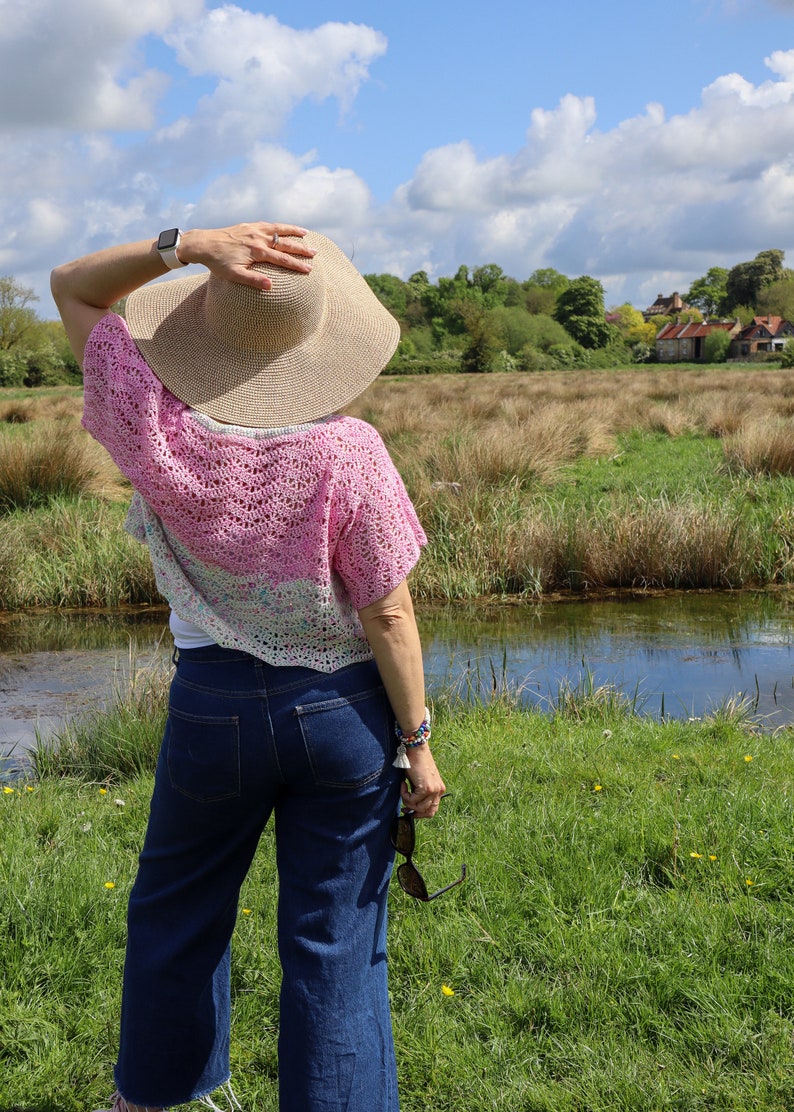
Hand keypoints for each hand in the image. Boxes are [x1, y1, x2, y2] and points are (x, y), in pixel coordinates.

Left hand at [179, 222, 315, 288]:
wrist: (203, 243)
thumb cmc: (218, 263)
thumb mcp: (234, 275)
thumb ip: (253, 280)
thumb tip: (270, 286)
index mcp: (257, 252)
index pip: (282, 259)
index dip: (297, 265)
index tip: (309, 269)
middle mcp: (258, 239)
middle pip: (285, 244)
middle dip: (301, 249)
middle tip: (315, 253)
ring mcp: (254, 230)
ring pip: (279, 229)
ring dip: (293, 231)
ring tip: (306, 234)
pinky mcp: (248, 226)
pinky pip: (268, 225)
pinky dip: (279, 226)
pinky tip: (284, 228)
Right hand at [401, 746, 445, 817]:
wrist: (415, 749)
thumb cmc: (415, 762)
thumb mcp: (419, 782)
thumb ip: (419, 794)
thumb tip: (410, 807)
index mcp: (439, 789)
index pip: (433, 810)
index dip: (420, 813)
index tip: (410, 811)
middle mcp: (439, 791)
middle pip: (429, 812)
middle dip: (415, 811)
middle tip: (404, 808)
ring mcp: (434, 790)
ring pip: (419, 808)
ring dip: (407, 802)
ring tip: (403, 789)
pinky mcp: (426, 788)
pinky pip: (412, 801)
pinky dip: (404, 795)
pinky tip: (403, 784)